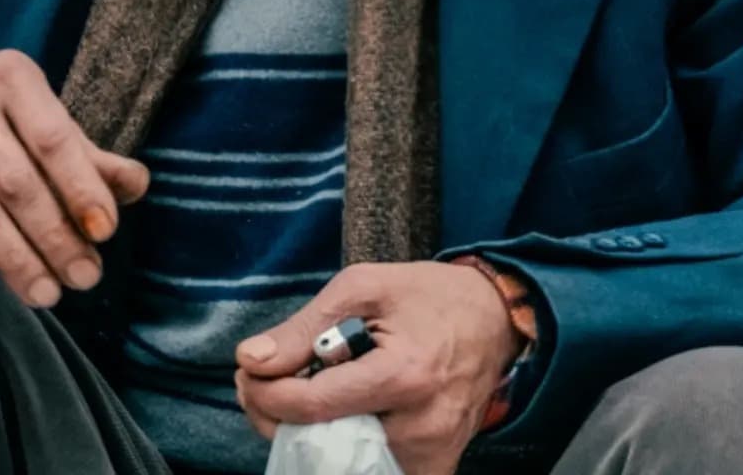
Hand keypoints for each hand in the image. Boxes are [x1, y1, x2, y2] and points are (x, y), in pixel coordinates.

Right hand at [0, 48, 148, 308]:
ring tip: (46, 294)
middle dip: (54, 236)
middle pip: (15, 181)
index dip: (81, 188)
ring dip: (14, 259)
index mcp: (13, 77)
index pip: (53, 139)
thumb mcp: (47, 122)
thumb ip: (90, 158)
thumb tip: (137, 186)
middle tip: (84, 279)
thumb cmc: (6, 120)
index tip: (105, 233)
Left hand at [234, 261, 523, 474]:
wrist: (494, 320)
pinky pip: (369, 470)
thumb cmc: (427, 295)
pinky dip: (342, 446)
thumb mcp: (363, 287)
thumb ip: (305, 327)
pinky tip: (337, 413)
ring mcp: (430, 456)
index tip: (248, 372)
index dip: (268, 393)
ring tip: (302, 390)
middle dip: (278, 416)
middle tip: (264, 382)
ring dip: (308, 432)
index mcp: (403, 375)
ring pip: (340, 464)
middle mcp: (420, 428)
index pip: (314, 406)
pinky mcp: (434, 469)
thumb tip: (251, 360)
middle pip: (322, 446)